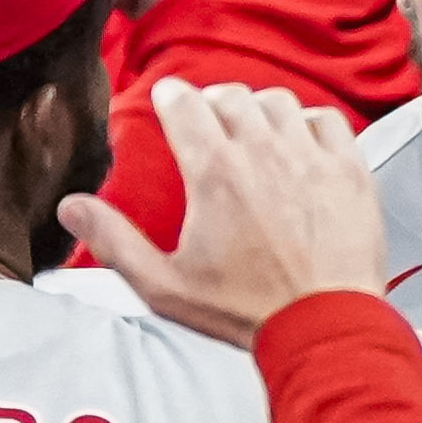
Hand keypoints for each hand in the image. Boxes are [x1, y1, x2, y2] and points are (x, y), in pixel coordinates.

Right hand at [64, 80, 387, 345]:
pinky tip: (301, 140)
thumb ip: (115, 242)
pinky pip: (327, 121)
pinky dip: (309, 122)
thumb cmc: (247, 312)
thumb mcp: (165, 285)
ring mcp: (311, 159)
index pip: (183, 103)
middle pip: (230, 95)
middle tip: (206, 119)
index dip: (170, 96)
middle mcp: (263, 154)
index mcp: (214, 173)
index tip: (168, 101)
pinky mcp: (349, 173)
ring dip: (258, 109)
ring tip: (251, 129)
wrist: (323, 327)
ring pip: (278, 102)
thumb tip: (72, 207)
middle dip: (211, 101)